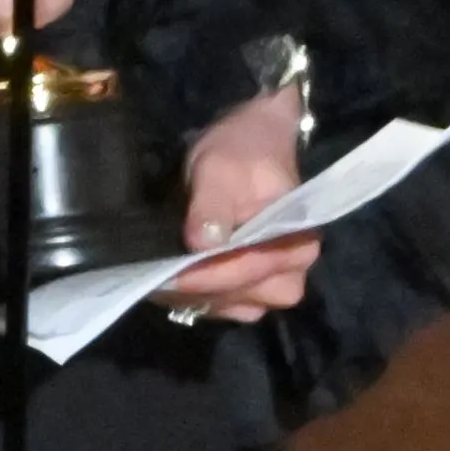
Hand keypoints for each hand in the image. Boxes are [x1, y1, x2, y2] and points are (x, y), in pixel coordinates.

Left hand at [159, 75, 326, 318]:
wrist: (253, 144)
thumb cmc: (241, 152)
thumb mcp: (220, 166)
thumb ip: (212, 204)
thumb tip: (202, 244)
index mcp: (296, 238)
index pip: (249, 270)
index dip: (206, 276)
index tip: (167, 275)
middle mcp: (293, 269)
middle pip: (243, 294)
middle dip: (198, 288)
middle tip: (154, 275)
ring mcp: (276, 282)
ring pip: (234, 306)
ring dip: (197, 296)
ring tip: (160, 277)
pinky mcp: (257, 288)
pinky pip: (228, 306)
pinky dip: (201, 298)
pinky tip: (175, 282)